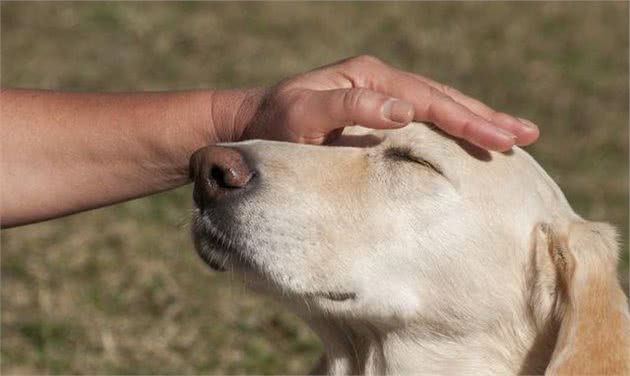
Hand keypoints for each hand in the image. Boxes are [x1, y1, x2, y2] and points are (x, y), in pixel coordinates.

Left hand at [236, 55, 538, 150]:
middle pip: (443, 98)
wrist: (252, 126)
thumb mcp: (303, 115)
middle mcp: (380, 82)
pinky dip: (451, 129)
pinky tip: (469, 138)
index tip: (502, 138)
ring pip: (438, 107)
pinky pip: (422, 120)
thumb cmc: (275, 125)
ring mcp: (380, 95)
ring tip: (514, 135)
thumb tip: (404, 110)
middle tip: (527, 135)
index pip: (429, 100)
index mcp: (370, 78)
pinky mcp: (376, 112)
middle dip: (485, 118)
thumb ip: (349, 107)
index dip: (467, 120)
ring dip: (476, 121)